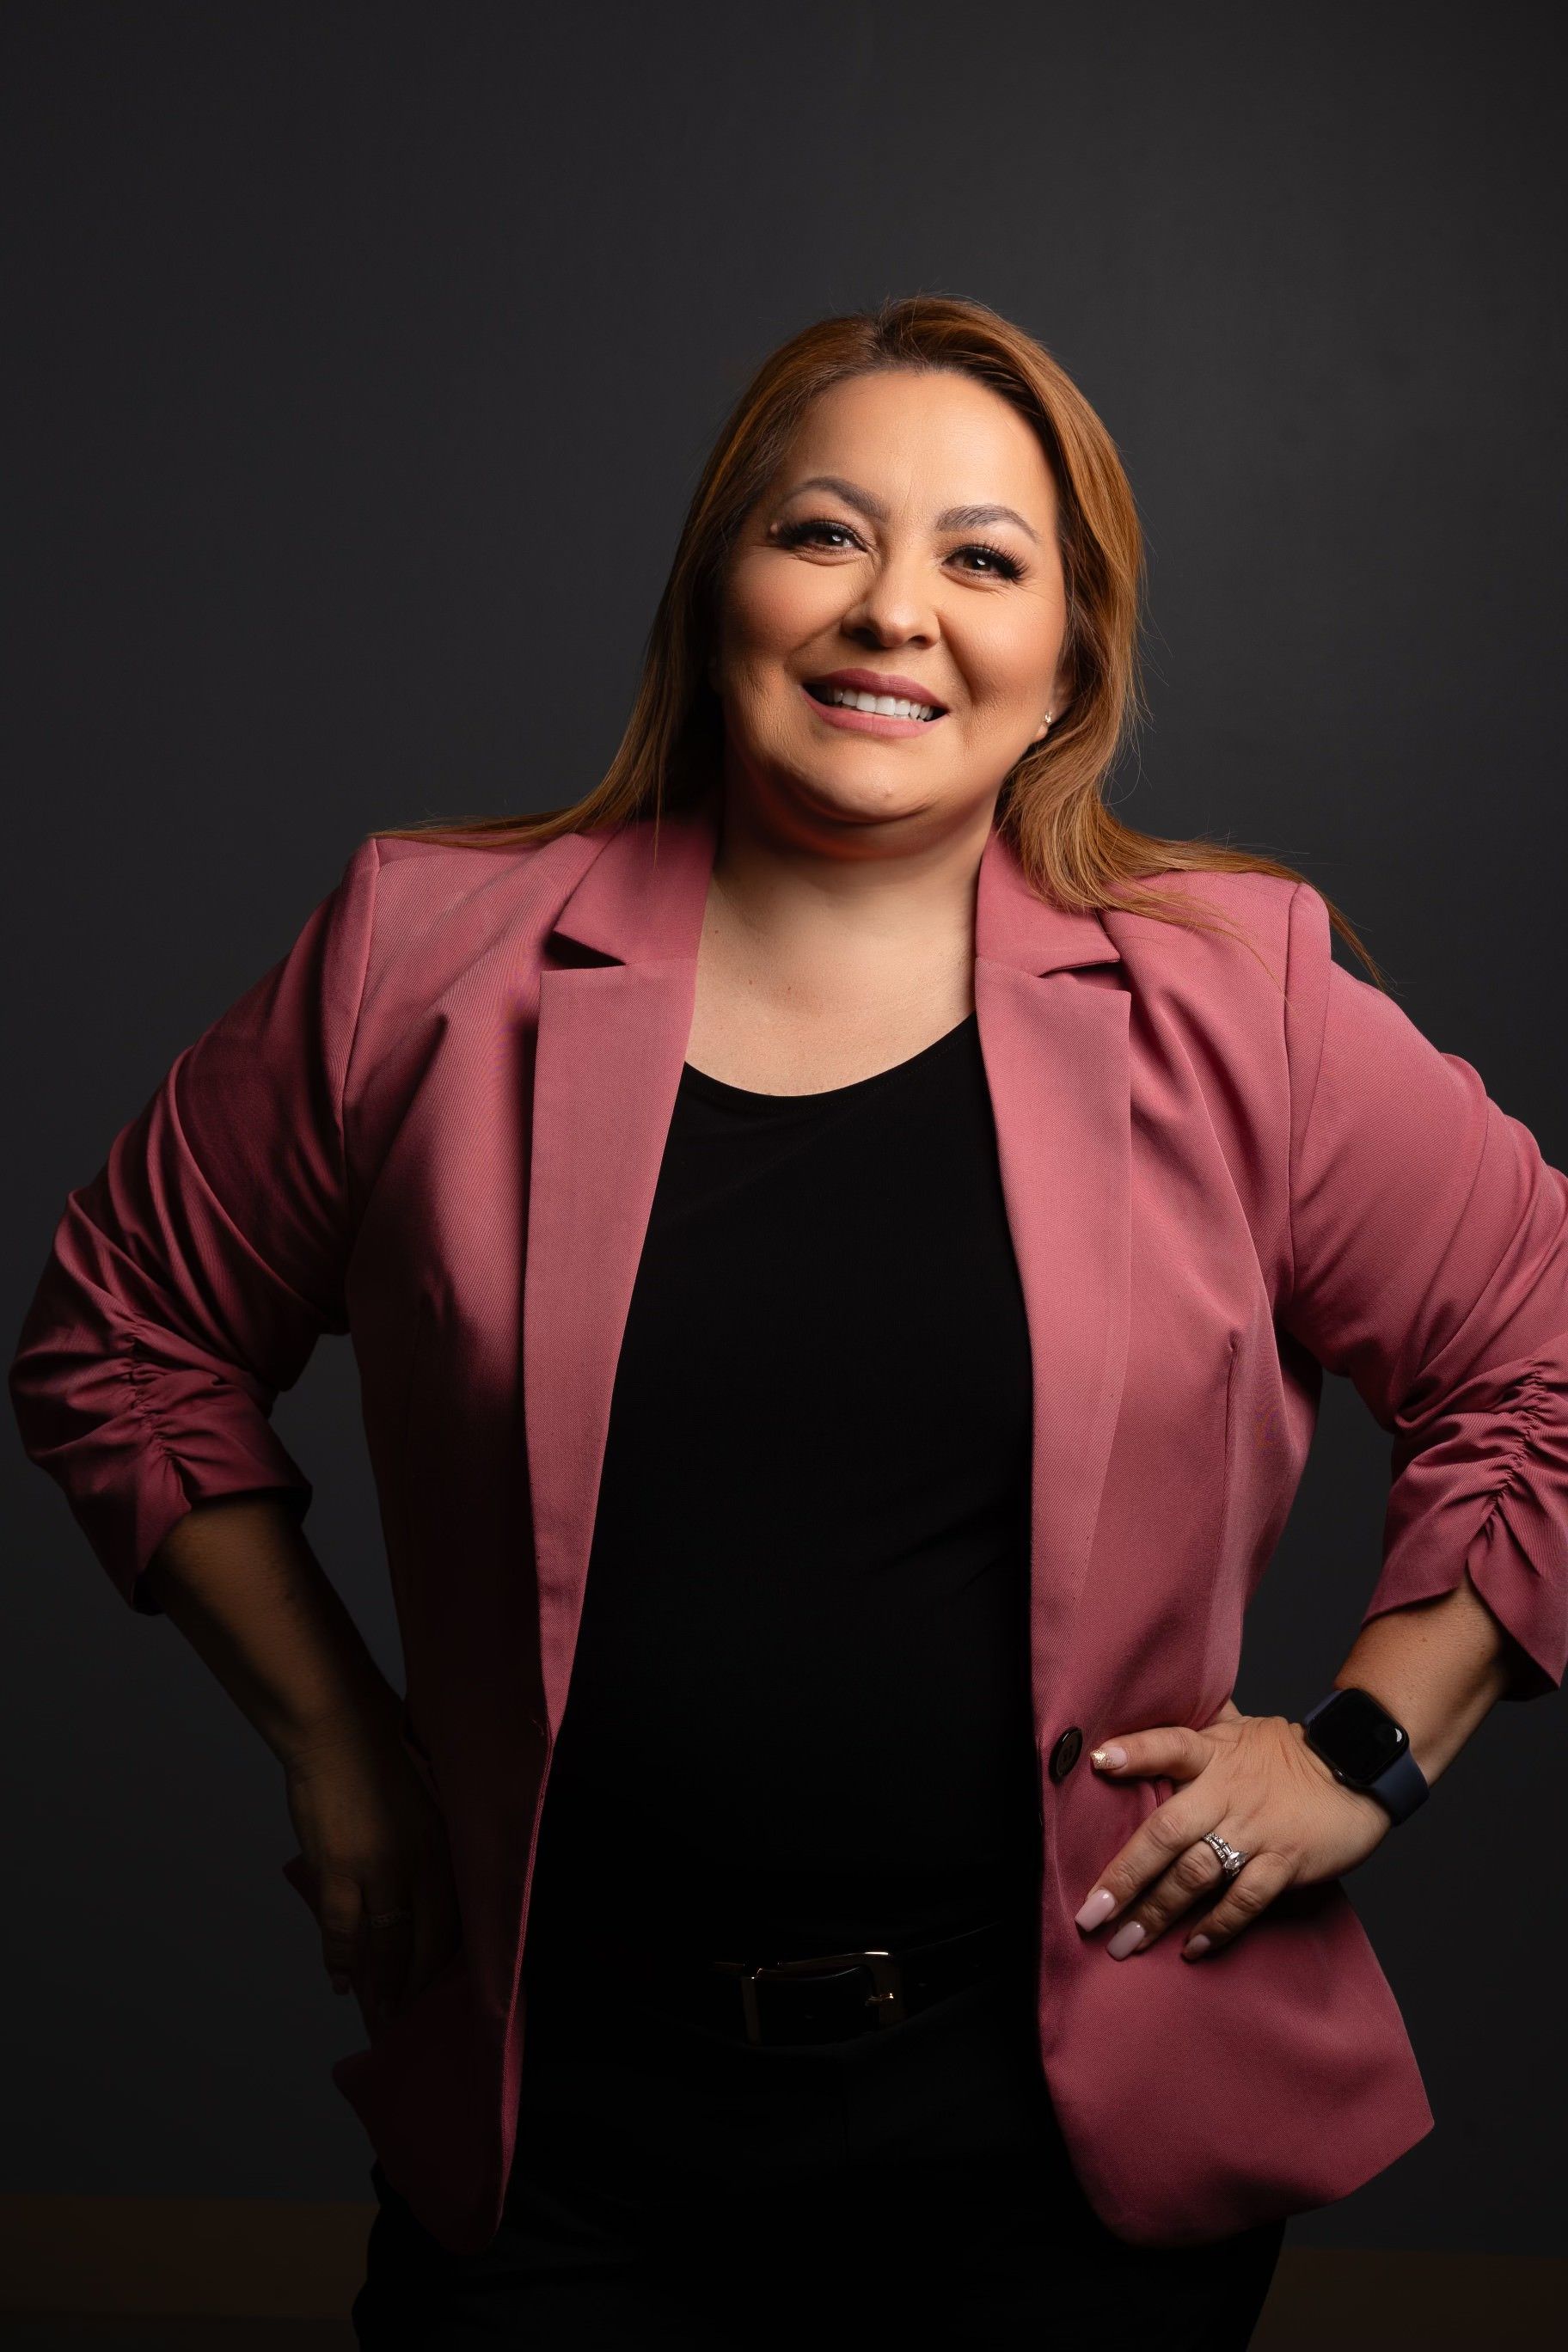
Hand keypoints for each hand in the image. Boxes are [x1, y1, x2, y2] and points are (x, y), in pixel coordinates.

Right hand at [283, 1718, 460, 2031]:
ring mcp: (379, 1870)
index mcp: (446, 1845)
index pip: (456, 1919)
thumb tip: (428, 1891)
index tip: (440, 1986)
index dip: (445, 1960)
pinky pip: (341, 1928)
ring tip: (380, 2010)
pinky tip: (342, 1981)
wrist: (338, 1729)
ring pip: (384, 1944)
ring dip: (381, 1984)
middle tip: (408, 2014)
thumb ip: (431, 1845)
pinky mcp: (339, 1869)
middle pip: (424, 1941)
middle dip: (416, 1984)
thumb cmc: (384, 1756)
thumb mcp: (428, 1800)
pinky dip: (340, 1959)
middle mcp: (421, 1863)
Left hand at [1071, 1701, 1393, 1961]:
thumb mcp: (1238, 1730)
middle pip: (1167, 1831)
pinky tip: (1190, 1948)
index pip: (1169, 1746)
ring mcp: (1255, 1830)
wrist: (1357, 1769)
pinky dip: (1217, 1927)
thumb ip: (1194, 1732)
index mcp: (1214, 1754)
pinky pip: (1245, 1900)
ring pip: (1197, 1874)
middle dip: (1125, 1875)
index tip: (1097, 1762)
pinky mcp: (1285, 1862)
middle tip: (1090, 1914)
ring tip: (1125, 1942)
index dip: (1134, 1752)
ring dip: (1158, 1912)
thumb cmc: (1286, 1753)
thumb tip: (1145, 1724)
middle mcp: (1227, 1791)